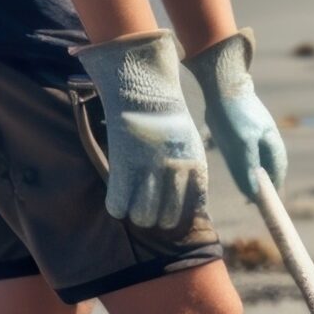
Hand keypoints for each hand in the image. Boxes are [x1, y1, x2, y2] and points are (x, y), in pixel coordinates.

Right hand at [75, 30, 206, 229]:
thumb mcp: (191, 147)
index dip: (183, 216)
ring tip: (135, 204)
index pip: (194, 210)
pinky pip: (118, 205)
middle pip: (168, 220)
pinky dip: (117, 206)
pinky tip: (119, 197)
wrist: (146, 93)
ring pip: (144, 217)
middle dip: (159, 219)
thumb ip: (192, 175)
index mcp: (196, 167)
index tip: (174, 212)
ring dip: (138, 215)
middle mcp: (176, 172)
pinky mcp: (124, 166)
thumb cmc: (169, 123)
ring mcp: (149, 170)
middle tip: (151, 209)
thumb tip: (195, 210)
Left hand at [182, 29, 288, 198]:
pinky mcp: (240, 131)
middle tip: (254, 202)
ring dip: (252, 176)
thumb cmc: (235, 115)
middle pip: (268, 167)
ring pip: (255, 161)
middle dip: (263, 184)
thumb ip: (247, 168)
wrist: (223, 86)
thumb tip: (253, 193)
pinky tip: (236, 171)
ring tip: (246, 192)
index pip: (278, 171)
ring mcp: (253, 135)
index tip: (268, 205)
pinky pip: (244, 154)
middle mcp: (265, 140)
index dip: (274, 188)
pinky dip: (242, 165)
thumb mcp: (242, 144)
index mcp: (272, 142)